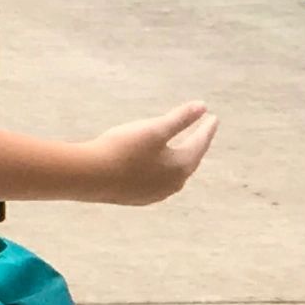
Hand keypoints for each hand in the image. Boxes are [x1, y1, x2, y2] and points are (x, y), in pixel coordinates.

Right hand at [87, 102, 216, 204]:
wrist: (90, 177)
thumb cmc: (123, 149)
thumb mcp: (153, 129)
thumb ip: (180, 118)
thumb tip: (203, 106)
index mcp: (180, 166)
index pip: (199, 144)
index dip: (206, 129)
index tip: (213, 117)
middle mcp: (173, 184)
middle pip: (188, 161)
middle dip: (194, 146)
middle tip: (200, 135)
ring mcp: (155, 194)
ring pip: (172, 174)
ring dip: (176, 161)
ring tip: (178, 153)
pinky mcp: (138, 198)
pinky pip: (156, 182)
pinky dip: (159, 171)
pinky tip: (153, 170)